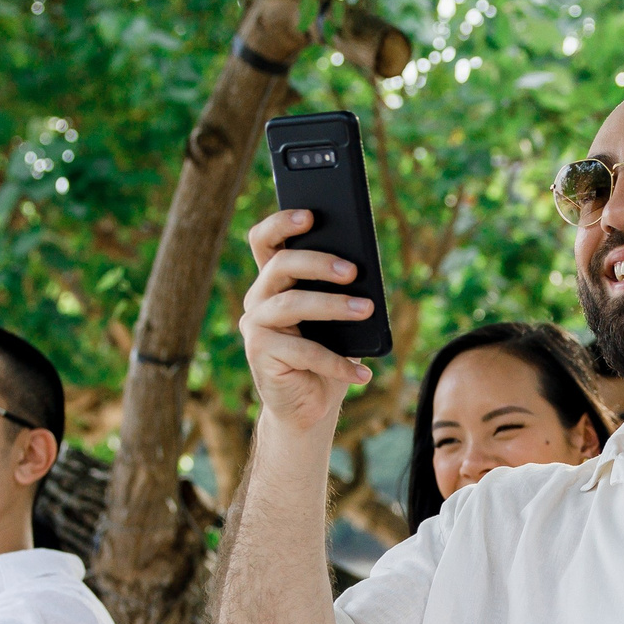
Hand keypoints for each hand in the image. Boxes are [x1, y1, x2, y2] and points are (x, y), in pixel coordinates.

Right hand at [238, 208, 374, 432]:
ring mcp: (256, 325)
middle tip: (353, 271)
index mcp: (275, 280)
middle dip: (319, 262)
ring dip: (334, 305)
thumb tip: (365, 272)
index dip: (282, 223)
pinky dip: (337, 362)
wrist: (310, 407)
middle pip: (281, 264)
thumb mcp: (339, 320)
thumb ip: (342, 292)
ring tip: (367, 310)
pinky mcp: (259, 352)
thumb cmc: (327, 356)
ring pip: (293, 302)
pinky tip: (363, 373)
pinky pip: (303, 350)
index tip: (311, 215)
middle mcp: (259, 298)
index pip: (265, 240)